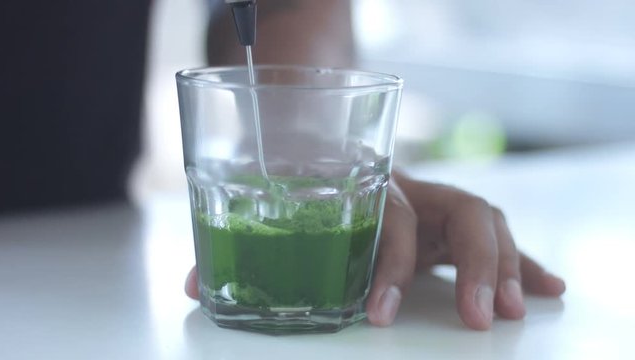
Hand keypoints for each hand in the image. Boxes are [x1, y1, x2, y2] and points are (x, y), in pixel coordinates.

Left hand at [184, 171, 565, 329]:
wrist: (333, 138)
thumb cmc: (307, 176)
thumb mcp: (283, 207)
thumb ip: (245, 244)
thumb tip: (194, 285)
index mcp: (371, 185)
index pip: (394, 220)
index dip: (390, 265)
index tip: (380, 313)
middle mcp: (415, 189)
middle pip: (463, 211)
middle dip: (478, 264)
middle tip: (480, 317)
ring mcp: (440, 202)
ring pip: (490, 222)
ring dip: (509, 266)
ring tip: (514, 311)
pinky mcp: (455, 222)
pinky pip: (500, 237)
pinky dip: (525, 262)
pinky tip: (548, 289)